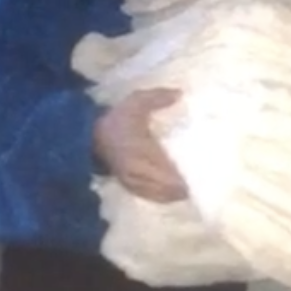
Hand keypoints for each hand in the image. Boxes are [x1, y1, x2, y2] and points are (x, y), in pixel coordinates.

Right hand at [93, 87, 188, 201]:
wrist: (91, 134)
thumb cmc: (117, 118)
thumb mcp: (136, 102)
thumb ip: (157, 98)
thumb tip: (180, 93)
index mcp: (141, 149)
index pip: (165, 167)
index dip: (181, 176)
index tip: (199, 176)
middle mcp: (136, 168)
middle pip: (163, 184)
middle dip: (181, 187)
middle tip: (199, 186)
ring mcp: (130, 178)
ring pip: (155, 192)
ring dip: (172, 195)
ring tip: (188, 193)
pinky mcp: (126, 183)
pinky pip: (145, 195)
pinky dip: (160, 197)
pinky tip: (170, 196)